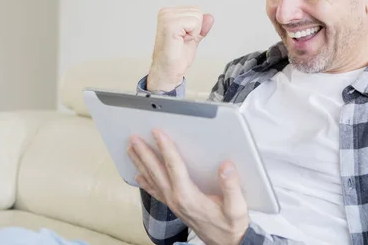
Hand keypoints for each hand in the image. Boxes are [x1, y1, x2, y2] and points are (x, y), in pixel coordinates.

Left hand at [127, 130, 248, 244]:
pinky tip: (138, 176)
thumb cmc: (230, 226)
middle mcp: (176, 199)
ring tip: (130, 150)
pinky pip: (155, 192)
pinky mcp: (174, 206)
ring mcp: (173, 203)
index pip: (174, 167)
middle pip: (156, 171)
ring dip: (140, 163)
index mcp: (189, 197)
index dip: (166, 148)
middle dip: (144, 153)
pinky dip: (144, 182)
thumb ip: (232, 187)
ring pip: (152, 180)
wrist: (226, 244)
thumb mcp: (237, 208)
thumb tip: (226, 166)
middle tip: (133, 138)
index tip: (157, 133)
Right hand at [148, 6, 213, 91]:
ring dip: (193, 33)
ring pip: (197, 17)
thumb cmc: (176, 57)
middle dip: (195, 29)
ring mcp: (166, 18)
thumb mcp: (193, 37)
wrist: (168, 71)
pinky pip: (194, 23)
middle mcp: (166, 13)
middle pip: (197, 12)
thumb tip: (209, 17)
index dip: (195, 27)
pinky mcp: (170, 26)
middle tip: (182, 41)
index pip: (196, 10)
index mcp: (169, 13)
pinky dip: (192, 35)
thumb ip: (201, 26)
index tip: (184, 38)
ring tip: (181, 42)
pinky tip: (181, 42)